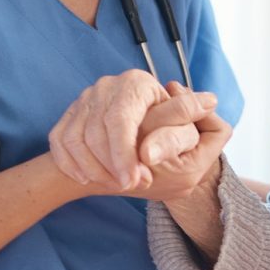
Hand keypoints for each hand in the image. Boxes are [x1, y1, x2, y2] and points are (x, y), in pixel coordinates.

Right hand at [49, 70, 228, 198]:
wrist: (141, 143)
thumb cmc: (169, 134)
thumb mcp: (186, 126)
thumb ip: (192, 118)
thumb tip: (209, 102)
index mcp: (137, 84)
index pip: (120, 119)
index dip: (125, 153)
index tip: (136, 180)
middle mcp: (107, 87)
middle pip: (95, 131)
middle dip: (111, 165)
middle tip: (131, 185)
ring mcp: (84, 100)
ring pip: (75, 139)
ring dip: (94, 168)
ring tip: (117, 183)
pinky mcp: (68, 116)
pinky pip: (59, 143)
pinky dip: (71, 165)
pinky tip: (88, 179)